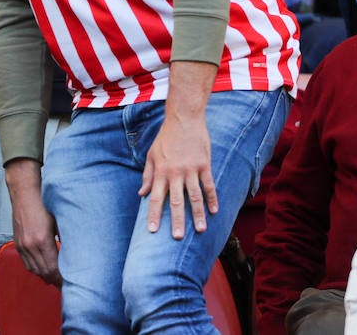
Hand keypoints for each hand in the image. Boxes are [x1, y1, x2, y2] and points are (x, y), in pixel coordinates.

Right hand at [7, 160, 60, 284]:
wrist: (25, 195)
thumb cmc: (43, 204)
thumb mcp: (59, 221)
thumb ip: (66, 237)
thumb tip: (76, 251)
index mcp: (43, 240)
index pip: (53, 268)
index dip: (61, 278)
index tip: (68, 282)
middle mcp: (31, 245)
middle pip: (43, 272)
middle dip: (54, 280)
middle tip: (64, 284)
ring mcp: (23, 246)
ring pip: (34, 270)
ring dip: (44, 276)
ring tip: (54, 280)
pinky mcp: (18, 244)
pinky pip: (26, 264)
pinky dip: (34, 269)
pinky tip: (41, 270)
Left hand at [139, 114, 216, 239]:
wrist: (183, 118)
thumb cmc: (165, 138)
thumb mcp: (151, 155)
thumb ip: (147, 175)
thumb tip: (142, 194)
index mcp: (161, 172)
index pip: (155, 198)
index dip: (154, 215)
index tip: (153, 231)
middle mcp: (175, 173)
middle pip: (175, 201)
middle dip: (176, 221)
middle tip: (178, 238)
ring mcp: (190, 169)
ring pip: (194, 196)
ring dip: (197, 214)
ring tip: (200, 230)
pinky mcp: (204, 164)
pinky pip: (208, 185)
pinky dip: (212, 198)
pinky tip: (214, 211)